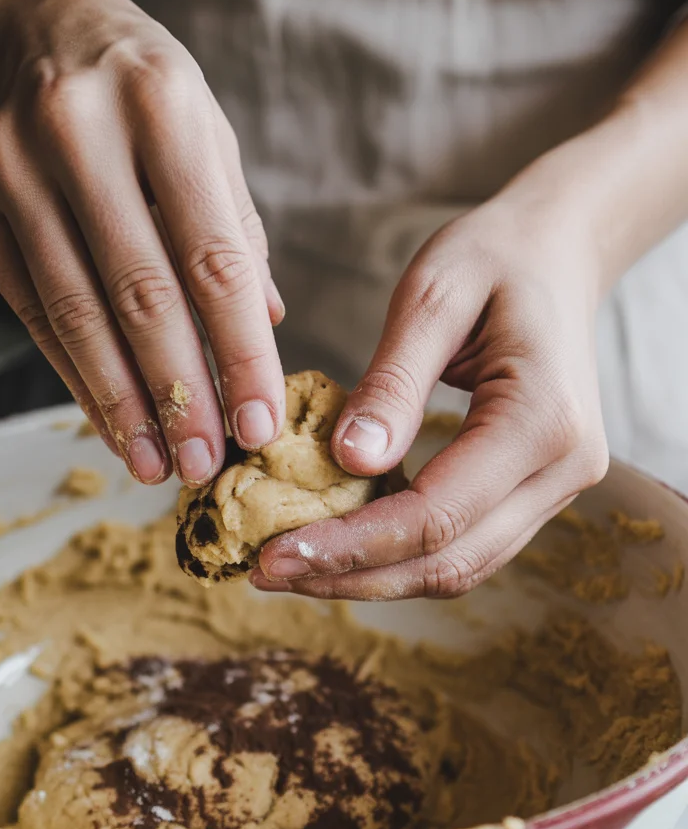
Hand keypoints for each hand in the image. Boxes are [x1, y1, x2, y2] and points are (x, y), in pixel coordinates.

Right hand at [0, 0, 284, 482]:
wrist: (21, 19)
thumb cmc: (138, 83)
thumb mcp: (207, 130)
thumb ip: (237, 227)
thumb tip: (266, 323)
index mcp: (164, 105)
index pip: (213, 258)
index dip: (240, 353)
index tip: (261, 424)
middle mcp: (80, 130)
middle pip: (141, 294)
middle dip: (180, 393)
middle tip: (205, 465)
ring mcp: (13, 164)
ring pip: (75, 312)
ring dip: (120, 402)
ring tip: (155, 463)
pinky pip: (29, 307)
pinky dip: (72, 372)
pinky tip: (106, 417)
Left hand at [253, 185, 609, 599]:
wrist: (559, 252)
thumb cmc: (494, 256)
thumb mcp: (432, 296)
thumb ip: (393, 382)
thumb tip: (350, 462)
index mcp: (544, 419)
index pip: (437, 515)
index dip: (352, 545)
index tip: (274, 553)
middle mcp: (564, 469)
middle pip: (449, 560)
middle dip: (352, 575)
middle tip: (265, 571)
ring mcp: (557, 487)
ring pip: (458, 567)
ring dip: (372, 577)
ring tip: (290, 567)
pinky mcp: (537, 492)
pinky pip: (465, 543)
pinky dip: (399, 554)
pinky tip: (339, 543)